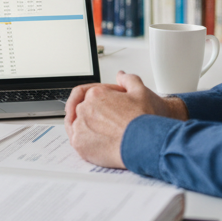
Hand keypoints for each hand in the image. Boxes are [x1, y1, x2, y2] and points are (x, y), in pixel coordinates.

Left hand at [65, 71, 183, 168]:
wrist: (147, 144)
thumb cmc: (145, 120)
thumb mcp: (141, 91)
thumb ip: (128, 79)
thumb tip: (121, 75)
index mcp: (96, 94)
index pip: (90, 93)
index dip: (101, 98)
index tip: (105, 104)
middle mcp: (84, 109)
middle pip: (82, 108)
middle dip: (93, 111)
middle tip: (107, 118)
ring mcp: (79, 127)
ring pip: (76, 122)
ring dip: (85, 123)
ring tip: (99, 129)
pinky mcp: (79, 144)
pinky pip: (74, 138)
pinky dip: (80, 136)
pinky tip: (91, 138)